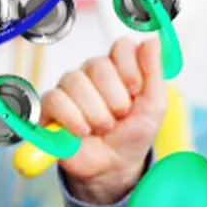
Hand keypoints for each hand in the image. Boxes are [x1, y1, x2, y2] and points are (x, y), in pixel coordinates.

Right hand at [48, 37, 167, 204]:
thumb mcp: (154, 105)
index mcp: (118, 68)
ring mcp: (70, 88)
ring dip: (95, 113)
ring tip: (101, 128)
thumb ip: (155, 71)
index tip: (135, 92)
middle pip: (98, 66)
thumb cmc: (132, 135)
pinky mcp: (52, 106)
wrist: (114, 166)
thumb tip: (153, 41)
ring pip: (76, 82)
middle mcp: (93, 73)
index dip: (129, 70)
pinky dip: (72, 118)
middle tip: (118, 118)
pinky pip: (55, 99)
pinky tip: (82, 131)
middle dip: (113, 100)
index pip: (121, 48)